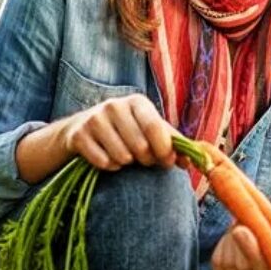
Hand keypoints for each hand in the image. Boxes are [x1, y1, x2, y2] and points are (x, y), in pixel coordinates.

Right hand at [60, 93, 176, 170]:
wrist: (82, 129)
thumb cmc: (126, 130)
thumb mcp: (150, 130)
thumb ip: (173, 143)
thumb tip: (191, 160)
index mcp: (137, 102)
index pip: (155, 128)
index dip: (164, 150)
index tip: (166, 161)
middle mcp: (115, 105)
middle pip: (140, 146)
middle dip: (146, 160)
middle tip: (142, 159)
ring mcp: (94, 119)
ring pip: (122, 157)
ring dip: (126, 164)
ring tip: (124, 156)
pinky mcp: (79, 135)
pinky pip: (103, 162)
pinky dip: (109, 167)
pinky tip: (106, 158)